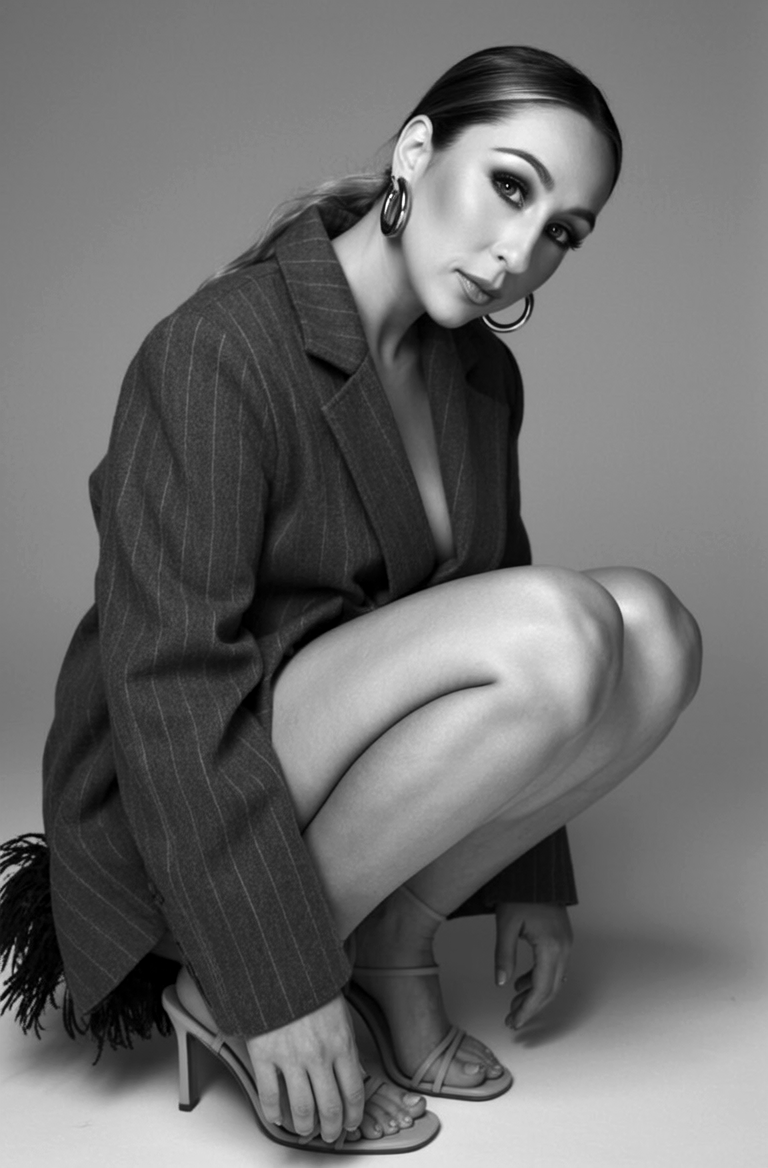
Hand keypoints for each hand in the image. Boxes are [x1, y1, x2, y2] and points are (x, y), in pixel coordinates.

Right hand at [245, 993, 364, 1144]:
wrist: (281, 967)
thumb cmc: (312, 989)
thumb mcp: (341, 1015)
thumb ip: (345, 1047)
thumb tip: (351, 1077)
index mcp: (341, 1044)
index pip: (353, 1093)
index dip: (353, 1116)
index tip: (351, 1124)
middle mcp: (318, 1055)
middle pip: (330, 1108)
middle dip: (332, 1129)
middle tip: (330, 1135)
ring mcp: (290, 1057)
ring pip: (302, 1109)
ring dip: (305, 1127)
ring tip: (305, 1129)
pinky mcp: (264, 1054)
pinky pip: (269, 1096)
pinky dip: (274, 1113)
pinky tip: (278, 1116)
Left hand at [494, 902, 572, 1029]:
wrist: (537, 874)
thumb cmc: (520, 895)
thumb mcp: (506, 925)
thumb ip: (503, 955)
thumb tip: (500, 982)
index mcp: (550, 947)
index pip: (541, 988)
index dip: (527, 1009)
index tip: (514, 1022)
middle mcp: (563, 949)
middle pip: (550, 989)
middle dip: (531, 1007)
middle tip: (512, 1019)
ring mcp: (565, 944)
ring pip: (553, 981)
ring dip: (535, 995)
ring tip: (514, 1004)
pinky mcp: (562, 940)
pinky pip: (554, 968)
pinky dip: (540, 980)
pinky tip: (522, 983)